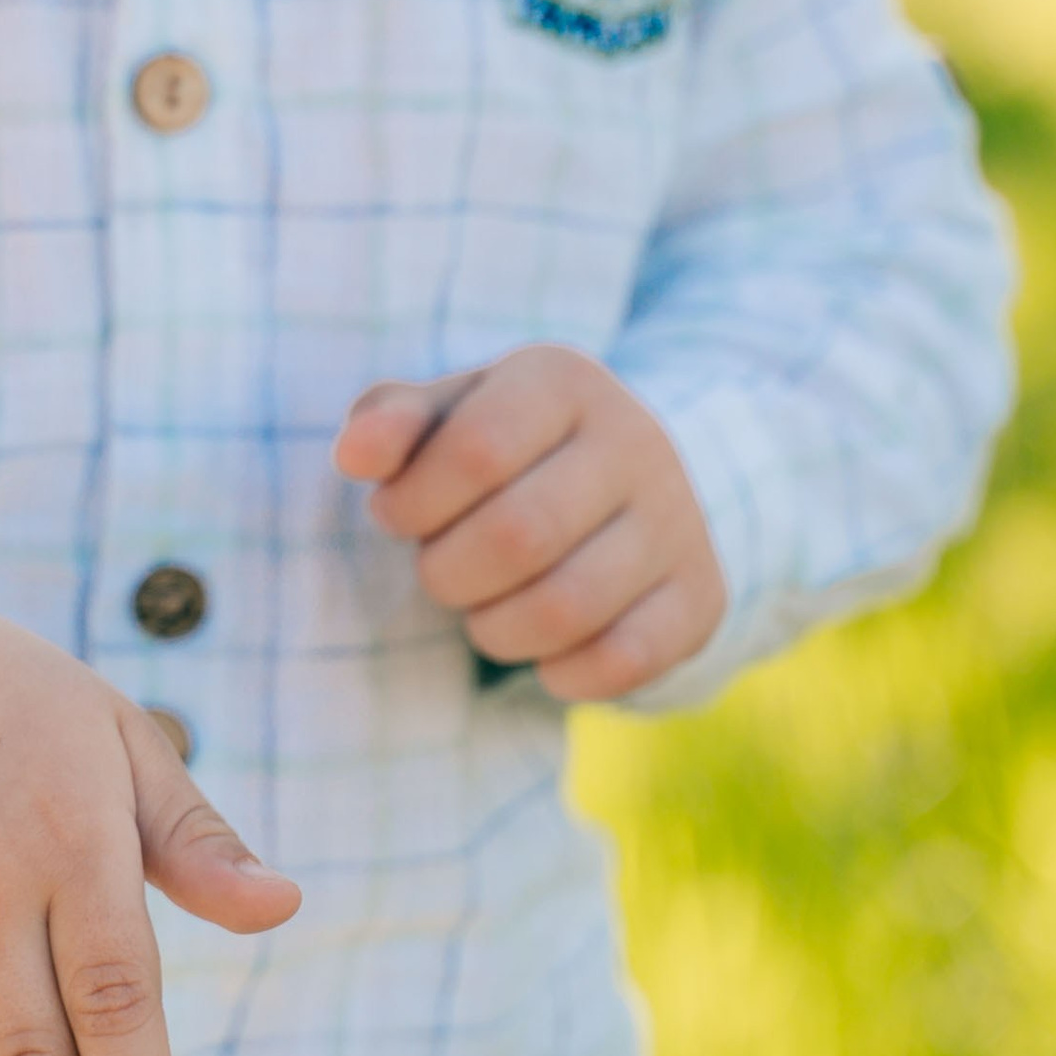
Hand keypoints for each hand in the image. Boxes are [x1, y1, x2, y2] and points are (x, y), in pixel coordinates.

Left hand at [334, 348, 725, 701]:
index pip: (475, 450)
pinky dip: (562, 673)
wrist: (627, 482)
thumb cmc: (504, 449)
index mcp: (563, 381)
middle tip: (440, 570)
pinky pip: (623, 659)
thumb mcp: (446, 416)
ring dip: (495, 629)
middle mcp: (636, 440)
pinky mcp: (701, 595)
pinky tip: (543, 652)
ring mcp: (678, 520)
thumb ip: (390, 422)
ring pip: (567, 607)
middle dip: (448, 573)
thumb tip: (354, 454)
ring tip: (483, 609)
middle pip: (517, 537)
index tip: (396, 513)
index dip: (413, 504)